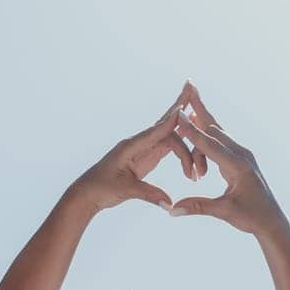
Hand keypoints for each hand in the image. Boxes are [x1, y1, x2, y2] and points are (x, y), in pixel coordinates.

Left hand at [72, 83, 201, 213]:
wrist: (89, 193)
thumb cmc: (101, 189)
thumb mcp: (125, 191)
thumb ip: (148, 194)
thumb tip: (169, 203)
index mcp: (131, 146)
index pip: (155, 131)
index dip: (171, 122)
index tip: (185, 110)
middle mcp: (138, 143)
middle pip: (164, 124)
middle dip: (178, 107)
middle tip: (191, 87)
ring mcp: (143, 149)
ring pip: (168, 135)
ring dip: (184, 130)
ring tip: (199, 111)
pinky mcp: (146, 157)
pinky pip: (166, 145)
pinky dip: (180, 140)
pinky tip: (189, 132)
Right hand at [168, 84, 285, 236]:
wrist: (272, 221)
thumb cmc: (251, 218)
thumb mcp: (224, 212)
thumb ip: (198, 207)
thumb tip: (172, 210)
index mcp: (238, 166)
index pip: (209, 144)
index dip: (191, 129)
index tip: (177, 113)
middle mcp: (242, 155)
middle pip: (214, 127)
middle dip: (198, 108)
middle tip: (187, 84)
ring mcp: (243, 155)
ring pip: (218, 133)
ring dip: (201, 123)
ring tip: (189, 106)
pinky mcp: (241, 158)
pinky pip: (222, 141)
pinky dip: (207, 133)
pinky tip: (198, 125)